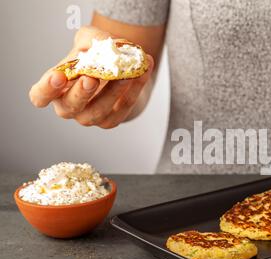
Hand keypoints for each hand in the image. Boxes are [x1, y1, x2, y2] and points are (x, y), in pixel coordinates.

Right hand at [29, 26, 152, 128]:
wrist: (120, 72)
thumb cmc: (95, 58)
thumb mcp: (90, 40)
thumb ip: (93, 39)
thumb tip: (107, 45)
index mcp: (55, 88)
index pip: (40, 95)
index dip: (46, 90)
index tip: (57, 77)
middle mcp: (69, 107)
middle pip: (69, 107)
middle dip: (80, 94)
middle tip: (91, 79)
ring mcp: (90, 117)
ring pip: (99, 111)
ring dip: (113, 92)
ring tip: (125, 75)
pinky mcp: (112, 121)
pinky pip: (123, 107)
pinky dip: (135, 89)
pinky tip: (143, 72)